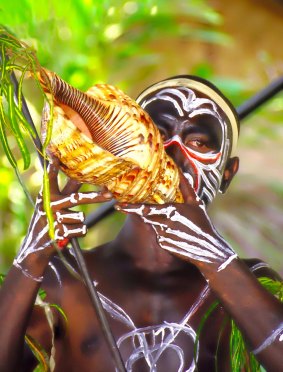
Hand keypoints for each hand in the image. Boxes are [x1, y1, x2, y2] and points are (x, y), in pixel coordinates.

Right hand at [13, 161, 112, 281]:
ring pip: (81, 216)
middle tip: (110, 194)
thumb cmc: (48, 220)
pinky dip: (79, 232)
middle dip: (96, 196)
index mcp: (46, 195)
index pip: (50, 178)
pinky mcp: (59, 233)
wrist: (36, 247)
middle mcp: (49, 205)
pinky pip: (82, 229)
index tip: (55, 154)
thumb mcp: (48, 203)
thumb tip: (77, 173)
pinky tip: (67, 234)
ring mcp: (54, 220)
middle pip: (77, 198)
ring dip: (79, 221)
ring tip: (68, 224)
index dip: (53, 166)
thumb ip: (62, 190)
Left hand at [116, 173, 236, 271]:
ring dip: (159, 223)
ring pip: (153, 225)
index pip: (145, 208)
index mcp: (170, 211)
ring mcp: (162, 235)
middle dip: (134, 210)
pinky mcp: (163, 244)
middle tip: (121, 206)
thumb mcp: (196, 204)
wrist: (208, 249)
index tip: (117, 205)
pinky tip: (177, 236)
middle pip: (145, 216)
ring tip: (177, 226)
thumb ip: (187, 188)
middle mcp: (164, 223)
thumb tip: (182, 172)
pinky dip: (164, 234)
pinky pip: (159, 236)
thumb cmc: (202, 223)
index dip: (130, 207)